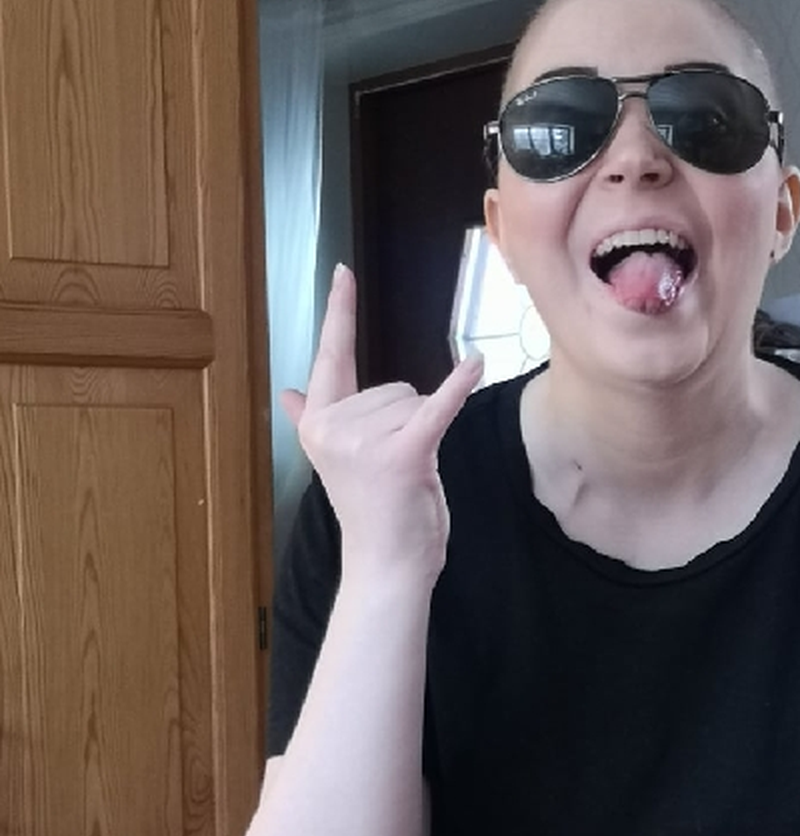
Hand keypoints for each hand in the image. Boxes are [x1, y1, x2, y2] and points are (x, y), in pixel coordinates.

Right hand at [281, 265, 482, 578]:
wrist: (387, 564)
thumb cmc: (371, 511)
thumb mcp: (336, 460)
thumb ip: (314, 419)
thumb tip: (288, 393)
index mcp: (317, 423)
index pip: (330, 355)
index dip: (339, 311)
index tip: (343, 271)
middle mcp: (332, 426)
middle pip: (395, 387)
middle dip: (408, 420)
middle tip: (397, 468)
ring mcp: (364, 440)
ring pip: (418, 402)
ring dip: (424, 432)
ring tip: (408, 474)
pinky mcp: (401, 454)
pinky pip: (438, 408)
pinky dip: (459, 385)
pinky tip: (476, 362)